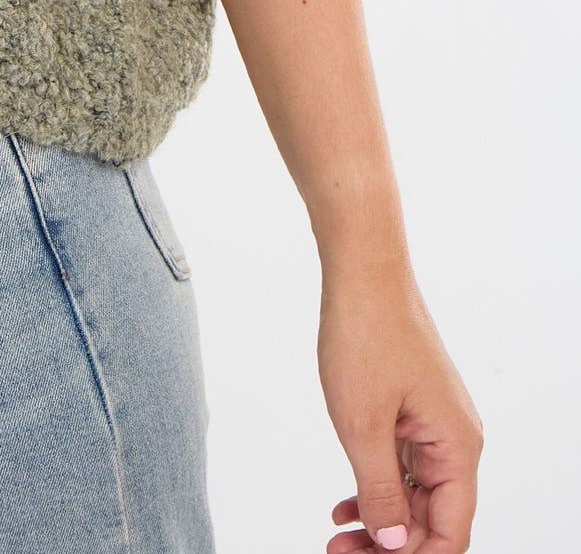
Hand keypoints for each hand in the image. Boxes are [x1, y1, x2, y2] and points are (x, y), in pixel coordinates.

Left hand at [319, 261, 482, 552]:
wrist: (362, 270)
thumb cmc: (366, 334)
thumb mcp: (363, 426)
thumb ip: (381, 491)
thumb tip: (394, 546)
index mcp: (457, 446)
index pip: (451, 532)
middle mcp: (455, 438)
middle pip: (433, 518)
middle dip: (390, 543)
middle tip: (340, 552)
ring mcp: (434, 422)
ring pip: (415, 492)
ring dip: (380, 518)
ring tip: (337, 534)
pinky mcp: (413, 407)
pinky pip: (402, 463)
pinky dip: (376, 485)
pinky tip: (345, 502)